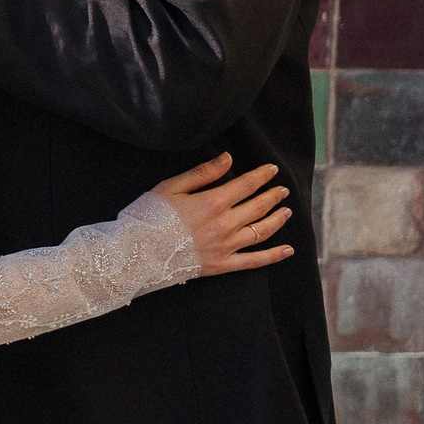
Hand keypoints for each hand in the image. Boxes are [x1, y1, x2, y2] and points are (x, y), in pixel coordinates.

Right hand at [153, 155, 294, 275]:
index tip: (272, 169)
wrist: (135, 254)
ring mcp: (226, 246)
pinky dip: (273, 256)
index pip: (246, 185)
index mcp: (213, 202)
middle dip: (273, 196)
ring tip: (286, 211)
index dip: (262, 176)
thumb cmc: (148, 217)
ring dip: (278, 219)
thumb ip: (202, 173)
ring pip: (262, 231)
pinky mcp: (222, 265)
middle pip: (258, 207)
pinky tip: (288, 250)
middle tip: (283, 190)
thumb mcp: (170, 187)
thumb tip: (228, 158)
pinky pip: (254, 261)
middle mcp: (225, 224)